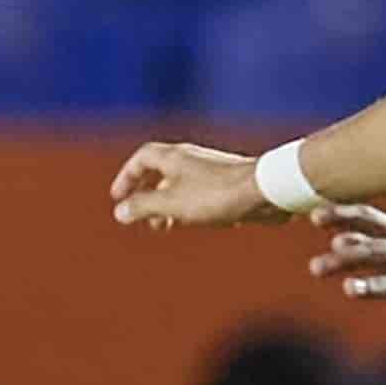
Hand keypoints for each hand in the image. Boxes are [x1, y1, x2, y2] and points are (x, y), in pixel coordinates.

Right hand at [112, 141, 268, 227]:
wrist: (266, 192)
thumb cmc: (218, 195)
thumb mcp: (173, 203)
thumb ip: (144, 207)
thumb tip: (120, 212)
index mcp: (175, 157)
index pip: (142, 159)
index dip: (127, 176)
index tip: (119, 197)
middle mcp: (193, 160)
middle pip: (162, 174)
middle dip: (149, 197)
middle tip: (145, 220)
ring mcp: (213, 171)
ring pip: (184, 187)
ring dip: (171, 206)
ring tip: (167, 227)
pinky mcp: (231, 185)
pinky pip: (204, 195)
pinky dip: (193, 208)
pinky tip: (201, 224)